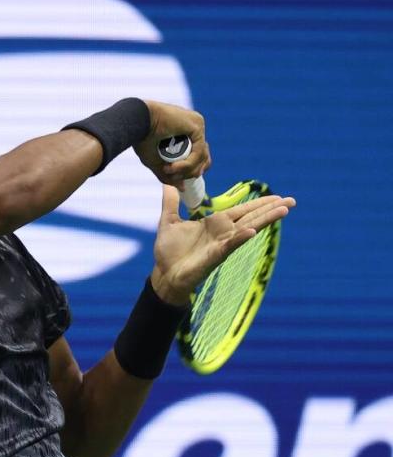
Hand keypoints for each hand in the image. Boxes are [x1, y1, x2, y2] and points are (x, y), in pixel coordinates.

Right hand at [133, 101, 210, 188]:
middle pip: (204, 157)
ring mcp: (197, 126)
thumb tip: (182, 188)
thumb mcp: (155, 162)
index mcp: (186, 134)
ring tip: (168, 170)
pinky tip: (172, 167)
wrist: (137, 121)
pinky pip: (199, 151)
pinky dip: (187, 163)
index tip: (181, 178)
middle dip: (191, 171)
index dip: (193, 169)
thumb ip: (168, 175)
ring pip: (202, 156)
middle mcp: (195, 128)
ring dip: (186, 169)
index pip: (199, 156)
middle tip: (174, 176)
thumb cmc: (141, 139)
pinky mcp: (197, 125)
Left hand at [150, 185, 295, 305]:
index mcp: (214, 223)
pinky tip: (252, 232)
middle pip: (251, 217)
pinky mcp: (216, 255)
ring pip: (248, 229)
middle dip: (270, 209)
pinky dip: (241, 238)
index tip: (277, 195)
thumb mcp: (168, 221)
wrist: (165, 274)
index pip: (241, 210)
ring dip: (265, 220)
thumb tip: (168, 183)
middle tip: (292, 200)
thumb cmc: (169, 251)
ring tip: (284, 210)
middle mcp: (223, 232)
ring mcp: (222, 244)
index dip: (258, 203)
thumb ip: (170, 202)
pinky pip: (230, 245)